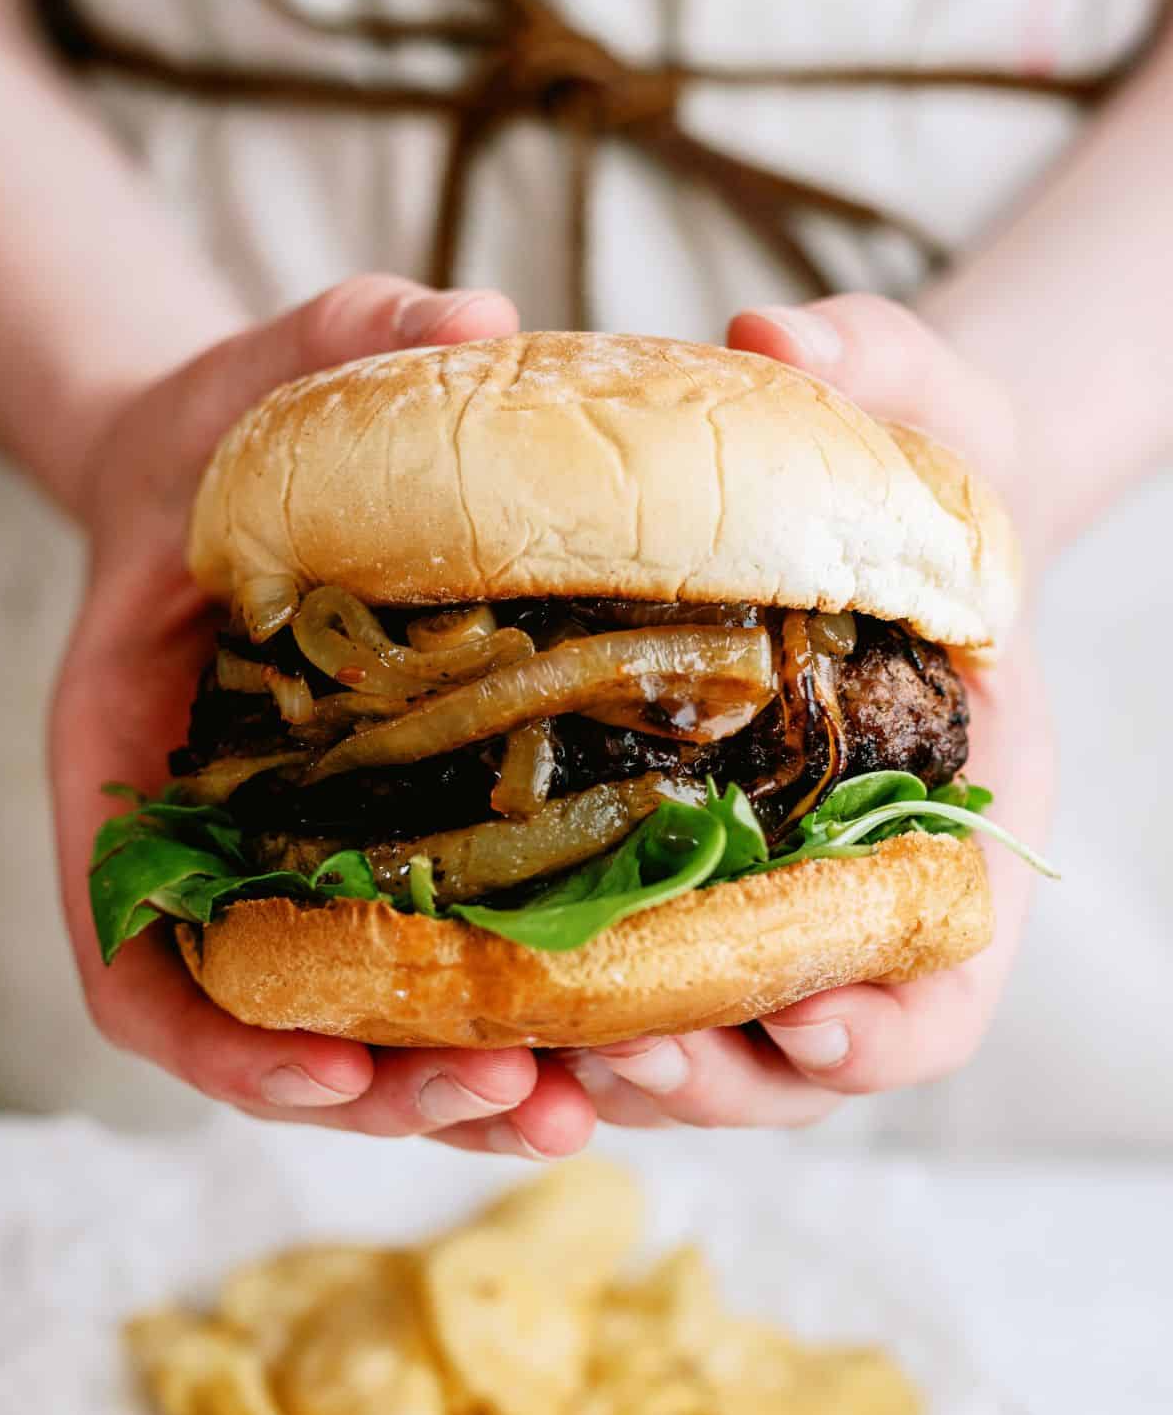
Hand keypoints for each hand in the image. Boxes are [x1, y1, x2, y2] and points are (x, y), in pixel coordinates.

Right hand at [53, 275, 600, 1159]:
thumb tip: (475, 314)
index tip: (329, 1062)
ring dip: (444, 1088)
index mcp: (130, 763)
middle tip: (511, 1096)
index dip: (219, 1032)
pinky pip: (409, 975)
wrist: (239, 468)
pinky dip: (475, 1025)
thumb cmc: (232, 428)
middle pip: (262, 1024)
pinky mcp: (366, 856)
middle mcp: (203, 842)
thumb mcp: (279, 362)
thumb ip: (349, 334)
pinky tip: (585, 1039)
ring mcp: (284, 863)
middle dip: (379, 1089)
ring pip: (345, 1027)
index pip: (134, 953)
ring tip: (569, 1101)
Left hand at [562, 295, 1053, 1132]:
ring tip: (523, 1050)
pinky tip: (465, 996)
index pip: (941, 986)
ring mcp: (747, 911)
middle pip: (798, 1064)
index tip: (810, 1018)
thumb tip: (769, 334)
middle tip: (624, 1052)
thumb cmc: (902, 474)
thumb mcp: (918, 403)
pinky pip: (607, 991)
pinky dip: (547, 1021)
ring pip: (689, 1058)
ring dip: (612, 1076)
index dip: (886, 1030)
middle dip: (715, 1080)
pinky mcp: (651, 890)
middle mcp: (847, 902)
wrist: (827, 516)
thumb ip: (875, 367)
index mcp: (949, 830)